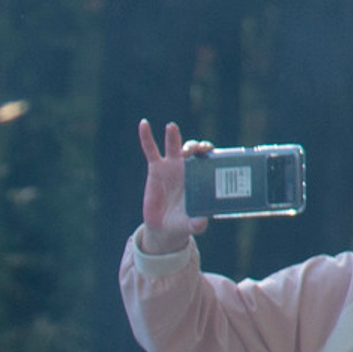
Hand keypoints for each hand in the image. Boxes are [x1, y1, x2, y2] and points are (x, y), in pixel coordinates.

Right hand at [137, 120, 212, 254]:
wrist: (164, 227)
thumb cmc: (182, 222)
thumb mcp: (190, 224)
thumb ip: (197, 224)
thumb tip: (202, 223)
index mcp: (200, 176)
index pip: (207, 157)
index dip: (208, 150)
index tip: (209, 150)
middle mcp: (187, 168)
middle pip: (193, 149)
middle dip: (195, 145)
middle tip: (193, 149)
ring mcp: (170, 166)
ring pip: (173, 145)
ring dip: (174, 136)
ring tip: (171, 129)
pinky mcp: (155, 168)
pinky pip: (150, 150)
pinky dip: (146, 136)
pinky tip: (143, 124)